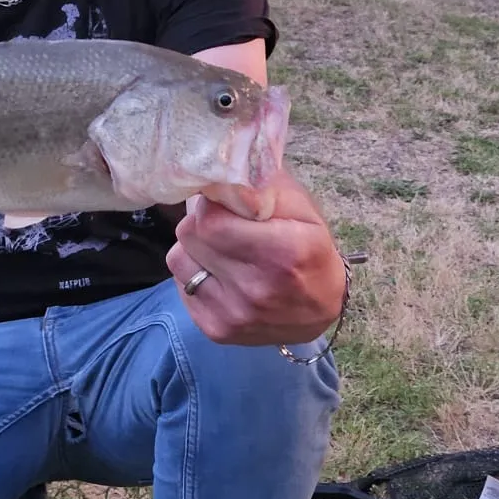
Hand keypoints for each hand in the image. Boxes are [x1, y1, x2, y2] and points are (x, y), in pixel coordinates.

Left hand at [166, 168, 347, 346]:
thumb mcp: (303, 209)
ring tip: (220, 248)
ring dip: (194, 247)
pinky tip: (219, 273)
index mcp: (281, 253)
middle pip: (190, 236)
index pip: (210, 219)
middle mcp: (254, 288)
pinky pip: (181, 286)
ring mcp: (233, 315)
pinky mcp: (216, 330)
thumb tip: (228, 168)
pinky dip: (194, 273)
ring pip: (178, 259)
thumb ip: (265, 185)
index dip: (212, 204)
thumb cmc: (311, 250)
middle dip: (201, 221)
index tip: (223, 202)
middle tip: (222, 222)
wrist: (320, 309)